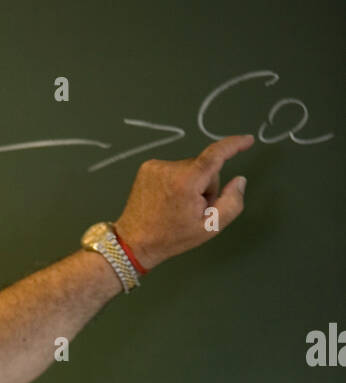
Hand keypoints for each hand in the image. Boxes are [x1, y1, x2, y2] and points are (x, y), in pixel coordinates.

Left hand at [114, 134, 254, 271]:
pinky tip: (167, 200)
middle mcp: (170, 168)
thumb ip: (232, 202)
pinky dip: (176, 182)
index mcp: (187, 182)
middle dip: (205, 185)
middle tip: (193, 210)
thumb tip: (239, 179)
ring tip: (177, 207)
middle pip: (203, 168)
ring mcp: (156, 166)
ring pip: (189, 168)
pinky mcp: (147, 167)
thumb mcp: (210, 228)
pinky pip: (174, 169)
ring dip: (190, 184)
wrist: (134, 242)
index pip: (215, 155)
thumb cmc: (172, 238)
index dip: (234, 145)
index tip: (247, 140)